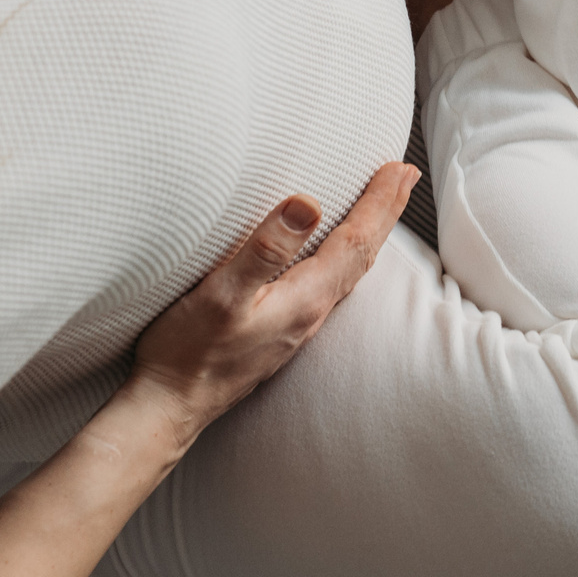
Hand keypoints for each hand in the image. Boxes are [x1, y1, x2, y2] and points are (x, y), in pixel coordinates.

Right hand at [130, 163, 416, 433]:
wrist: (171, 408)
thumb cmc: (188, 353)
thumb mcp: (222, 294)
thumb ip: (265, 250)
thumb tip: (308, 204)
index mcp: (305, 298)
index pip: (356, 241)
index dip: (379, 202)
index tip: (400, 168)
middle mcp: (311, 313)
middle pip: (362, 254)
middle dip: (384, 212)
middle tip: (405, 176)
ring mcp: (298, 324)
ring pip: (348, 270)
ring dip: (367, 233)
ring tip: (379, 208)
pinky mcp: (281, 331)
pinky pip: (328, 283)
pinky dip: (343, 256)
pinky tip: (333, 255)